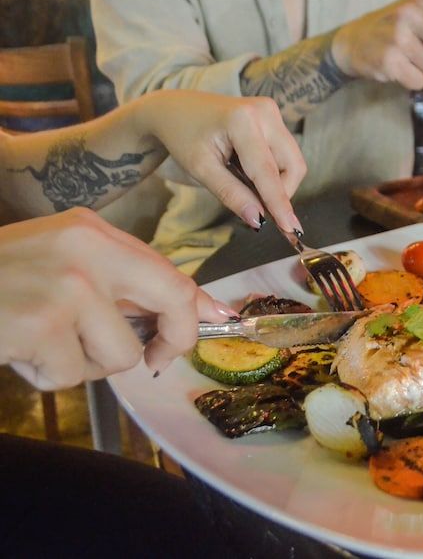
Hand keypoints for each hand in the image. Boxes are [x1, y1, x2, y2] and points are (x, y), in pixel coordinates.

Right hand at [0, 208, 238, 389]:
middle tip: (158, 358)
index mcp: (90, 230)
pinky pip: (71, 375)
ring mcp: (65, 285)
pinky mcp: (40, 323)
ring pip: (121, 354)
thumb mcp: (57, 264)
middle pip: (171, 298)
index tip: (220, 323)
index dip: (198, 305)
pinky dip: (46, 375)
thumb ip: (115, 284)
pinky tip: (18, 349)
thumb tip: (188, 312)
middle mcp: (84, 248)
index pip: (167, 270)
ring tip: (44, 342)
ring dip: (84, 364)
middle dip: (174, 337)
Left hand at [133, 90, 306, 232]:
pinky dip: (272, 171)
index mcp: (242, 120)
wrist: (174, 109)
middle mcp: (264, 111)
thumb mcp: (201, 169)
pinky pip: (285, 154)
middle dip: (281, 193)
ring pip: (292, 161)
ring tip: (246, 185)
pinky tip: (248, 171)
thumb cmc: (183, 136)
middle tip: (259, 210)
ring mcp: (271, 111)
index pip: (268, 171)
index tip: (290, 229)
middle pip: (292, 165)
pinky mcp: (273, 117)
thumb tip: (258, 220)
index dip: (279, 203)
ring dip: (276, 182)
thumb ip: (232, 194)